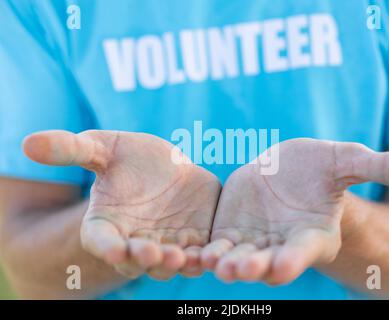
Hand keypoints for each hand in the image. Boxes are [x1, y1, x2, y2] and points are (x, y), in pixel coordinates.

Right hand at [23, 130, 220, 278]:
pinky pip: (201, 254)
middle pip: (138, 257)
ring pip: (171, 262)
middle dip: (147, 258)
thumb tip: (27, 142)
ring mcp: (167, 244)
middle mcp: (135, 241)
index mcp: (106, 224)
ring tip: (188, 259)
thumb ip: (72, 148)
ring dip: (178, 264)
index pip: (101, 240)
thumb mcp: (102, 147)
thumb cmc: (128, 158)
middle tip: (156, 254)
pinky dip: (206, 257)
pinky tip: (216, 254)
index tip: (116, 248)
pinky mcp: (195, 240)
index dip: (107, 246)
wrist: (165, 168)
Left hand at [201, 138, 388, 284]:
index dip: (293, 260)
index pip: (303, 252)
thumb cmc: (323, 168)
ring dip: (222, 262)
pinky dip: (201, 250)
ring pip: (235, 256)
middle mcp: (280, 245)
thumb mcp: (349, 160)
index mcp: (311, 235)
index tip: (280, 267)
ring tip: (208, 262)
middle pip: (265, 260)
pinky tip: (185, 251)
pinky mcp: (228, 231)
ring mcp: (251, 241)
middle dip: (252, 266)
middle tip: (237, 270)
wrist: (289, 170)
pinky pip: (214, 243)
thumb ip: (382, 166)